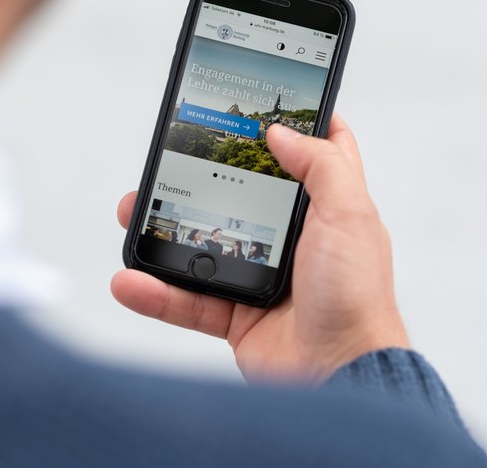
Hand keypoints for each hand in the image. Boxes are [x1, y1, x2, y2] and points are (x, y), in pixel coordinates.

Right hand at [111, 115, 408, 382]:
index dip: (291, 130)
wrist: (339, 375)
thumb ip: (323, 167)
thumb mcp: (350, 217)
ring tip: (130, 213)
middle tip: (168, 161)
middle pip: (236, 197)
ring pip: (202, 246)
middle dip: (199, 179)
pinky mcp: (236, 315)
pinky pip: (188, 300)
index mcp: (322, 212)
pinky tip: (130, 280)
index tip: (260, 110)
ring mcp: (259, 276)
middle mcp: (290, 241)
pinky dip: (157, 292)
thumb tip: (282, 133)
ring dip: (162, 232)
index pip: (312, 158)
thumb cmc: (356, 298)